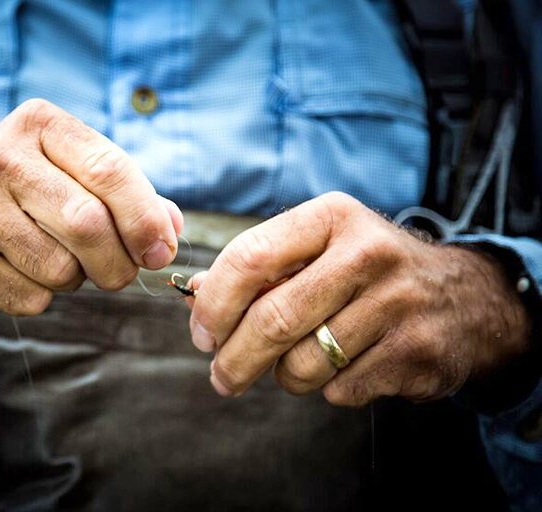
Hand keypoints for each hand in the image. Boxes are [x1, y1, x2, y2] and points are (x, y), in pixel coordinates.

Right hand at [0, 99, 181, 318]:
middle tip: (120, 273)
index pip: (109, 170)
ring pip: (61, 269)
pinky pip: (31, 298)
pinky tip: (23, 273)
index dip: (145, 219)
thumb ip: (128, 195)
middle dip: (118, 262)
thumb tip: (169, 232)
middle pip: (87, 223)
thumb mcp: (73, 172)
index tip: (160, 251)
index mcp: (38, 124)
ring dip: (76, 279)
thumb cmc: (26, 193)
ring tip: (58, 261)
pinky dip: (43, 297)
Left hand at [188, 192, 530, 404]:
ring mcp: (397, 303)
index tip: (201, 334)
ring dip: (285, 375)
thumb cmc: (368, 271)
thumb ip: (260, 267)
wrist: (465, 298)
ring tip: (297, 363)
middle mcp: (367, 253)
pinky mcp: (416, 352)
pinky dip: (328, 387)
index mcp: (332, 217)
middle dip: (235, 359)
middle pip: (273, 319)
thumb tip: (193, 294)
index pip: (250, 257)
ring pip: (303, 363)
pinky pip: (340, 389)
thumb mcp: (320, 247)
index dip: (214, 303)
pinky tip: (348, 364)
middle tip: (221, 378)